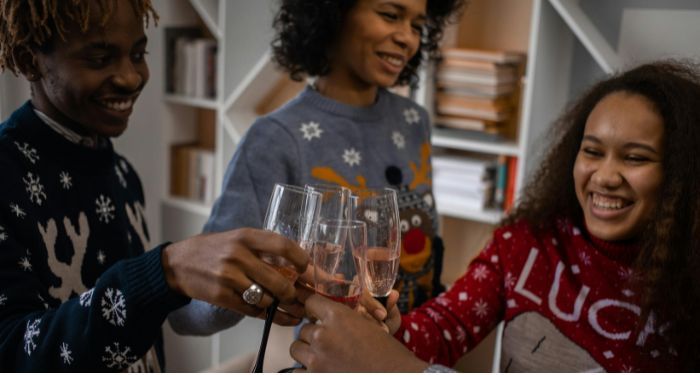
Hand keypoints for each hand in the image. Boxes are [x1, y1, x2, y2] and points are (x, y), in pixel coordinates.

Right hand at [161, 228, 308, 324]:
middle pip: (278, 280)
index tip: (305, 267)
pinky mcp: (220, 296)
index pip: (282, 245)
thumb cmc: (213, 249)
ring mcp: (228, 277)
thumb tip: (294, 264)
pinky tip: (275, 315)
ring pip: (266, 299)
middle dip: (292, 293)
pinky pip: (251, 310)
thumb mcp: (236, 238)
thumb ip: (261, 247)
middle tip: (297, 296)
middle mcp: (238, 255)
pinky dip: (266, 315)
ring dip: (279, 306)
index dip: (300, 258)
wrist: (177, 264)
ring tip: (289, 307)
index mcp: (245, 236)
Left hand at [289, 294, 428, 371]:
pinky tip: (318, 370)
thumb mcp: (370, 325)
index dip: (315, 309)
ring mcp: (316, 359)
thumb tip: (348, 307)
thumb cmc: (388, 354)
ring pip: (296, 348)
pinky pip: (296, 371)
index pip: (311, 302)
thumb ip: (350, 316)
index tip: (318, 315)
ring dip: (307, 351)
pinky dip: (304, 370)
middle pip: (303, 329)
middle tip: (328, 342)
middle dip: (314, 335)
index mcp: (337, 316)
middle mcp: (322, 335)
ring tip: (321, 357)